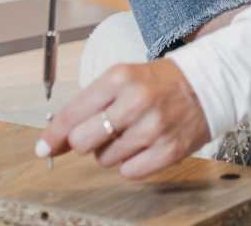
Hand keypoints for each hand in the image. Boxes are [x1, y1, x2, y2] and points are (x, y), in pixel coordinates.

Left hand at [36, 58, 211, 177]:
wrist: (208, 84)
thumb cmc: (158, 82)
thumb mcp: (122, 80)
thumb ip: (87, 106)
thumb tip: (53, 141)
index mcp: (119, 78)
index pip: (72, 114)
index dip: (53, 135)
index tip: (43, 147)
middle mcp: (135, 102)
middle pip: (83, 141)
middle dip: (85, 141)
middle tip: (101, 131)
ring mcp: (153, 128)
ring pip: (105, 159)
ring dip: (111, 151)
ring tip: (131, 133)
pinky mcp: (168, 150)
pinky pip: (129, 172)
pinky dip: (130, 164)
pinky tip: (142, 146)